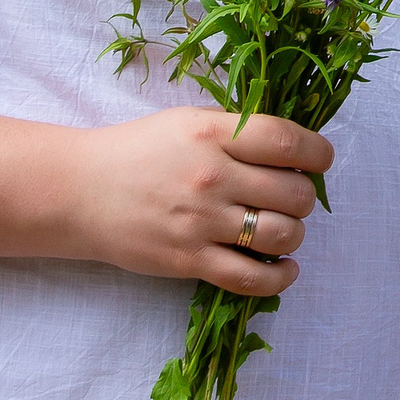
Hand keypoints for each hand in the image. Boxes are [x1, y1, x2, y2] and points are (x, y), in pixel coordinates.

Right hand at [64, 106, 331, 297]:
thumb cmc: (139, 151)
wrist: (79, 191)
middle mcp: (211, 177)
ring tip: (281, 229)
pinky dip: (280, 278)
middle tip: (290, 197)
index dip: (319, 154)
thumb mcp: (189, 120)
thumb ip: (239, 130)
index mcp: (212, 133)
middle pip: (295, 194)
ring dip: (294, 234)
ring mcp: (200, 223)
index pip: (289, 143)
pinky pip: (252, 279)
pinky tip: (283, 269)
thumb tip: (294, 148)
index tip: (320, 161)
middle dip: (304, 197)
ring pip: (283, 236)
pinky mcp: (188, 261)